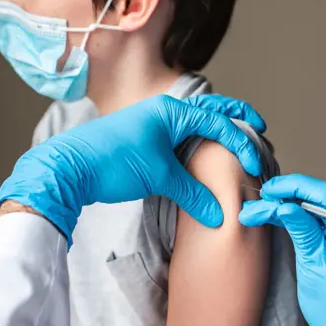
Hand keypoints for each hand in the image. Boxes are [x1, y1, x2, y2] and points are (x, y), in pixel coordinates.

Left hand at [0, 94, 264, 244]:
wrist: (66, 167)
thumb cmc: (113, 162)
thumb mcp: (159, 177)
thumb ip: (193, 193)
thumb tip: (219, 216)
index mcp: (171, 111)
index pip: (218, 123)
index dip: (241, 143)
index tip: (255, 165)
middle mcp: (164, 111)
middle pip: (210, 109)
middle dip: (236, 116)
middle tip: (259, 125)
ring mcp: (152, 123)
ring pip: (194, 122)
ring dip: (216, 128)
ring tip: (236, 140)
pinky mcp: (143, 138)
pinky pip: (179, 135)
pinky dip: (197, 141)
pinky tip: (202, 155)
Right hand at [239, 174, 325, 325]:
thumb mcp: (316, 271)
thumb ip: (303, 234)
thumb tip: (286, 206)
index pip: (325, 196)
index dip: (295, 187)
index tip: (270, 190)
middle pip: (320, 199)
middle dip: (288, 196)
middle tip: (259, 199)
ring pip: (317, 209)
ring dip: (289, 206)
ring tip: (259, 210)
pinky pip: (320, 223)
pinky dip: (299, 219)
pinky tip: (277, 217)